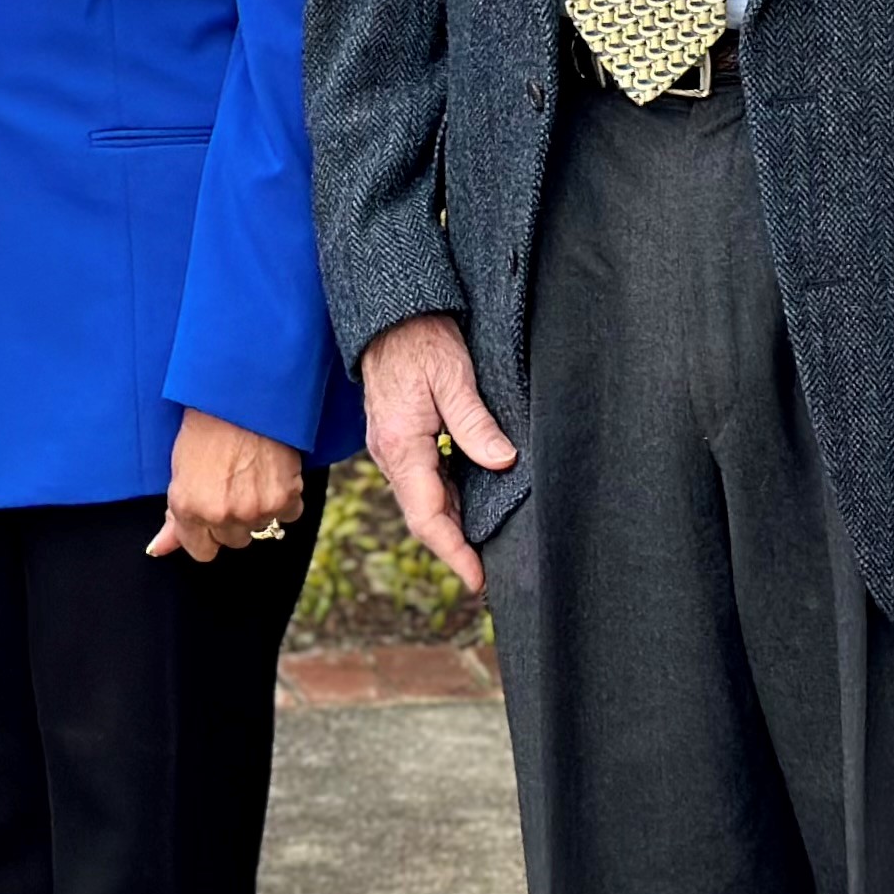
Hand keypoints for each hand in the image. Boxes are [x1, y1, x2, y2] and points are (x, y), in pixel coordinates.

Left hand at [146, 411, 303, 560]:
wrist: (240, 397)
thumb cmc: (205, 429)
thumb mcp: (179, 471)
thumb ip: (173, 518)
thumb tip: (158, 550)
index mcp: (188, 509)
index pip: (202, 552)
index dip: (206, 532)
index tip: (211, 511)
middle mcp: (220, 515)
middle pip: (233, 541)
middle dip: (233, 519)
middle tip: (232, 484)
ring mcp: (254, 510)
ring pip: (261, 528)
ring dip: (259, 509)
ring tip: (250, 474)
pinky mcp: (284, 498)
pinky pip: (289, 514)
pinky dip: (285, 497)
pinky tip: (272, 472)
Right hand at [359, 313, 515, 596]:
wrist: (390, 313)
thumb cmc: (422, 339)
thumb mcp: (453, 377)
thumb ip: (474, 423)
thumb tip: (502, 461)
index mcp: (402, 445)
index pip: (427, 516)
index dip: (454, 553)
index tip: (479, 580)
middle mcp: (391, 454)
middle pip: (424, 516)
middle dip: (456, 548)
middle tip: (492, 574)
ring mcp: (392, 448)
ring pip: (423, 501)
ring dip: (453, 526)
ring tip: (487, 547)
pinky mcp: (399, 439)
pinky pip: (423, 482)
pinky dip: (447, 501)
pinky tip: (472, 505)